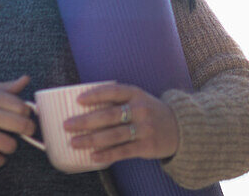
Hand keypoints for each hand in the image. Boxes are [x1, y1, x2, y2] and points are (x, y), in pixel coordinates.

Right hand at [0, 75, 34, 166]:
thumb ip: (7, 87)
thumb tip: (26, 79)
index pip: (21, 107)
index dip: (27, 112)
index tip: (24, 115)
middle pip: (20, 125)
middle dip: (28, 129)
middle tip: (26, 130)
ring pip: (8, 145)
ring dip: (12, 146)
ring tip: (8, 142)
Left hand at [64, 82, 179, 163]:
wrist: (181, 128)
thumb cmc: (150, 113)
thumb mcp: (139, 100)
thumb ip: (119, 101)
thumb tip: (85, 108)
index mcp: (137, 94)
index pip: (114, 91)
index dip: (95, 94)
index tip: (78, 100)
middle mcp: (141, 109)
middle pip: (110, 115)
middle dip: (86, 121)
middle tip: (67, 125)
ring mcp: (145, 128)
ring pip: (114, 135)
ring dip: (91, 139)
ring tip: (74, 142)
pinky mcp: (147, 146)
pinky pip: (123, 151)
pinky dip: (107, 155)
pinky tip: (93, 157)